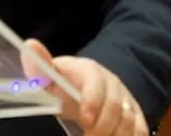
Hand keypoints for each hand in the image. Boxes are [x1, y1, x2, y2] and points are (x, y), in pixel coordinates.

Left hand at [21, 38, 148, 135]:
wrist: (88, 85)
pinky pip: (140, 128)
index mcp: (91, 71)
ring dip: (116, 135)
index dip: (92, 102)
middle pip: (115, 107)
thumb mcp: (51, 76)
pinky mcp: (136, 114)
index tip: (85, 120)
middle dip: (102, 127)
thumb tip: (30, 45)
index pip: (96, 84)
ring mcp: (126, 99)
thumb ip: (40, 68)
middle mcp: (113, 83)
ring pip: (129, 120)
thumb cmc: (65, 83)